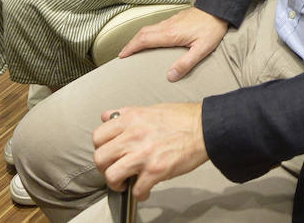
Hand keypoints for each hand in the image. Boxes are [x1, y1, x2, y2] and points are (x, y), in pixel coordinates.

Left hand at [93, 103, 207, 202]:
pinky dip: (139, 194)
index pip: (98, 136)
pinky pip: (137, 190)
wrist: (205, 128)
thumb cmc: (182, 118)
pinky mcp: (156, 170)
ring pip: (112, 175)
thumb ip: (126, 113)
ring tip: (126, 183)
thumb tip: (108, 116)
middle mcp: (134, 135)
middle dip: (105, 168)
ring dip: (116, 184)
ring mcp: (144, 154)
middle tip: (115, 170)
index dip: (101, 148)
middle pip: (100, 158)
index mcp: (131, 119)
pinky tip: (145, 190)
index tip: (109, 154)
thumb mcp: (150, 108)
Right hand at [119, 6, 229, 80]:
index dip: (131, 48)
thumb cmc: (212, 28)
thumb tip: (170, 76)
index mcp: (171, 34)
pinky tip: (152, 38)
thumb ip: (186, 63)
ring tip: (134, 47)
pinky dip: (148, 33)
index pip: (144, 40)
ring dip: (138, 38)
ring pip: (149, 28)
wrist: (219, 9)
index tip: (122, 55)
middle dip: (130, 43)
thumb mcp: (202, 49)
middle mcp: (168, 25)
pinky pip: (156, 25)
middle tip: (123, 53)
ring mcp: (171, 20)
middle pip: (143, 33)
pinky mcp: (176, 18)